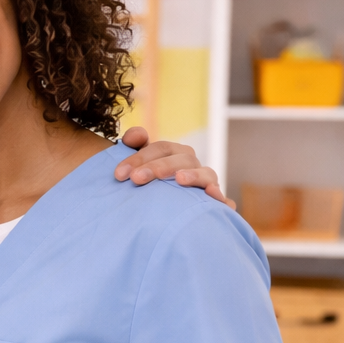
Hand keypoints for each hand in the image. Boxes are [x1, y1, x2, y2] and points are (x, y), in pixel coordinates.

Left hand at [115, 128, 233, 208]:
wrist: (160, 207)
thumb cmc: (147, 181)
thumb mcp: (139, 163)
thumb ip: (134, 145)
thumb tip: (137, 135)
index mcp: (174, 153)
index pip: (160, 148)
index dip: (139, 158)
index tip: (119, 173)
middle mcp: (192, 164)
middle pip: (181, 159)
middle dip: (159, 167)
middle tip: (137, 179)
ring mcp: (206, 182)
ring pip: (206, 174)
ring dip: (194, 176)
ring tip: (180, 179)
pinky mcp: (214, 202)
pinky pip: (224, 200)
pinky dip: (221, 198)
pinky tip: (213, 197)